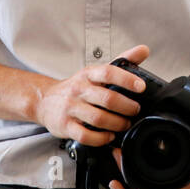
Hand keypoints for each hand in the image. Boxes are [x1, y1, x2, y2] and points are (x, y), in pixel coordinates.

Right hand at [32, 44, 150, 144]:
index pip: (108, 72)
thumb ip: (121, 61)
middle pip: (107, 98)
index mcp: (88, 74)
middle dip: (126, 107)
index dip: (126, 79)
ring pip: (98, 118)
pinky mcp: (66, 125)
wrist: (45, 101)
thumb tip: (144, 50)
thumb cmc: (76, 87)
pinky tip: (109, 136)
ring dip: (117, 123)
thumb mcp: (96, 71)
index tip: (141, 87)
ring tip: (125, 124)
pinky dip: (101, 138)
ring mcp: (71, 108)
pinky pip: (85, 135)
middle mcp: (79, 89)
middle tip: (135, 110)